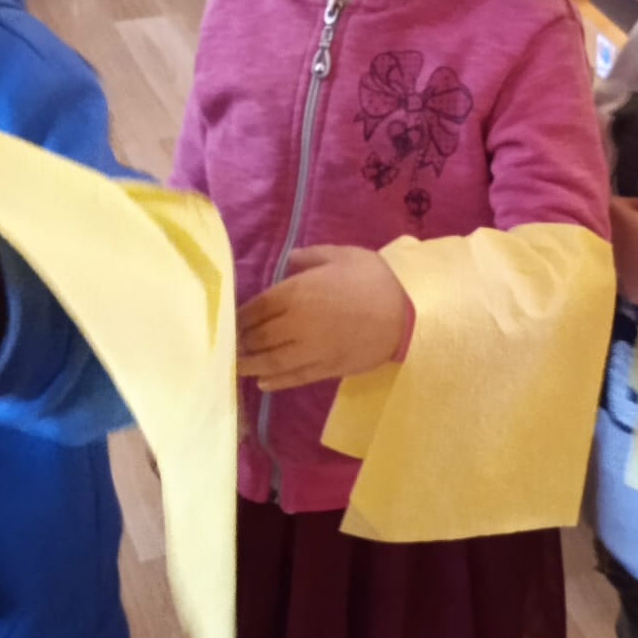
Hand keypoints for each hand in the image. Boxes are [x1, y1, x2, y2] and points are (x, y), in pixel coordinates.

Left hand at [238, 245, 408, 392]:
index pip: (257, 308)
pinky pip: (294, 377)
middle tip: (228, 345)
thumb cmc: (374, 278)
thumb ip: (309, 257)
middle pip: (259, 336)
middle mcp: (296, 324)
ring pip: (271, 361)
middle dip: (241, 341)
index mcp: (297, 293)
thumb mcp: (341, 255)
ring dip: (250, 365)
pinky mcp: (326, 369)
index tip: (230, 321)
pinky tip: (263, 383)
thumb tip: (287, 261)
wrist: (408, 314)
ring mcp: (310, 350)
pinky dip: (276, 381)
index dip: (240, 316)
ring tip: (236, 367)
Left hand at [608, 184, 637, 311]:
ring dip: (630, 246)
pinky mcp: (622, 287)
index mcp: (620, 221)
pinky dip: (632, 267)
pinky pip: (623, 271)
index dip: (634, 205)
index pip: (615, 204)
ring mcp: (614, 266)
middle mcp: (610, 242)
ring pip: (617, 249)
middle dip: (630, 225)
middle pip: (614, 227)